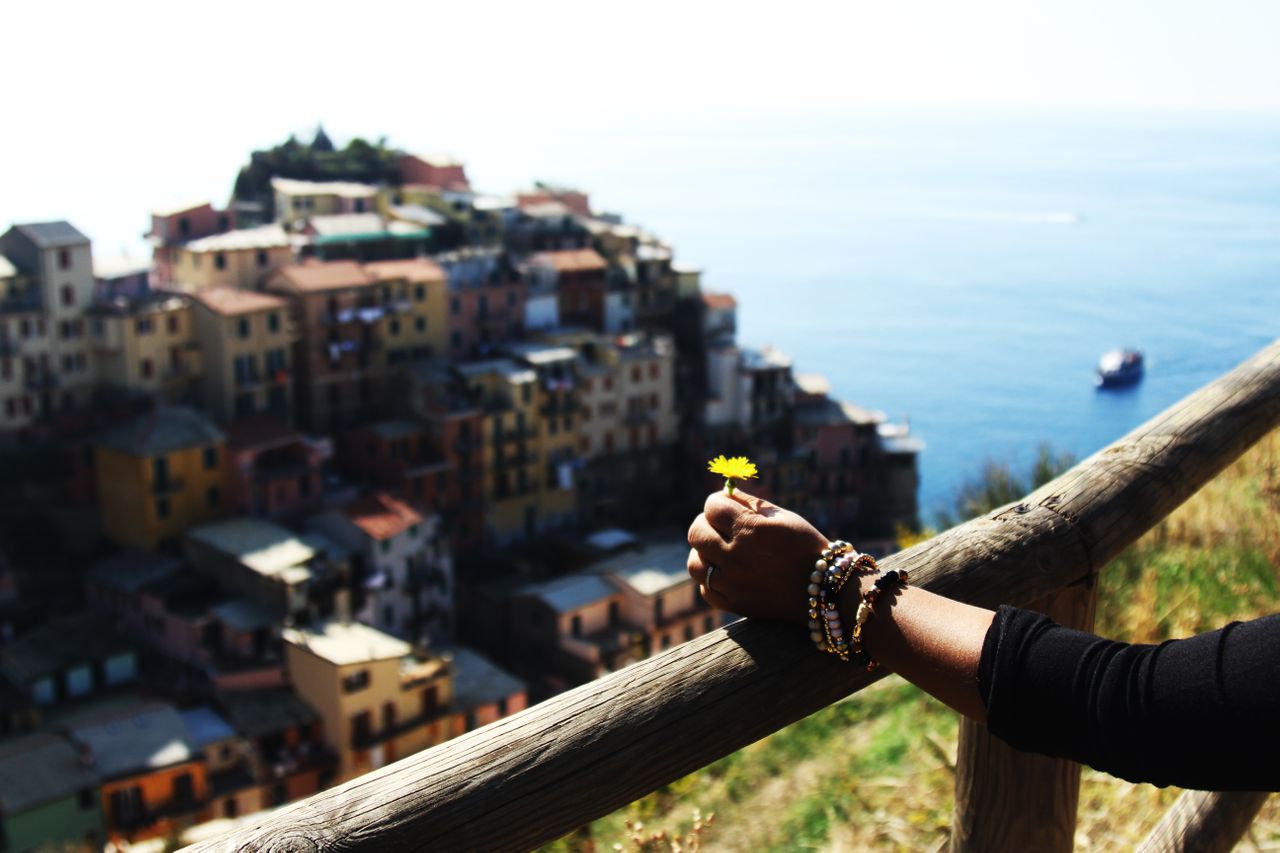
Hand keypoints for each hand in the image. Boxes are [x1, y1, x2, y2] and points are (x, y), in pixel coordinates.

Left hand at [687, 489, 828, 622]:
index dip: (717, 502)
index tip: (725, 506)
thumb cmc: (805, 546)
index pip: (711, 506)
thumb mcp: (782, 517)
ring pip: (694, 564)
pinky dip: (711, 581)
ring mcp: (734, 583)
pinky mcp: (735, 605)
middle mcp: (737, 556)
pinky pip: (706, 590)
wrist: (825, 589)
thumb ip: (750, 503)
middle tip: (718, 526)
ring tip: (720, 552)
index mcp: (751, 529)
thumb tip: (723, 492)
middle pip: (696, 532)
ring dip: (704, 554)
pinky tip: (726, 574)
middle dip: (705, 524)